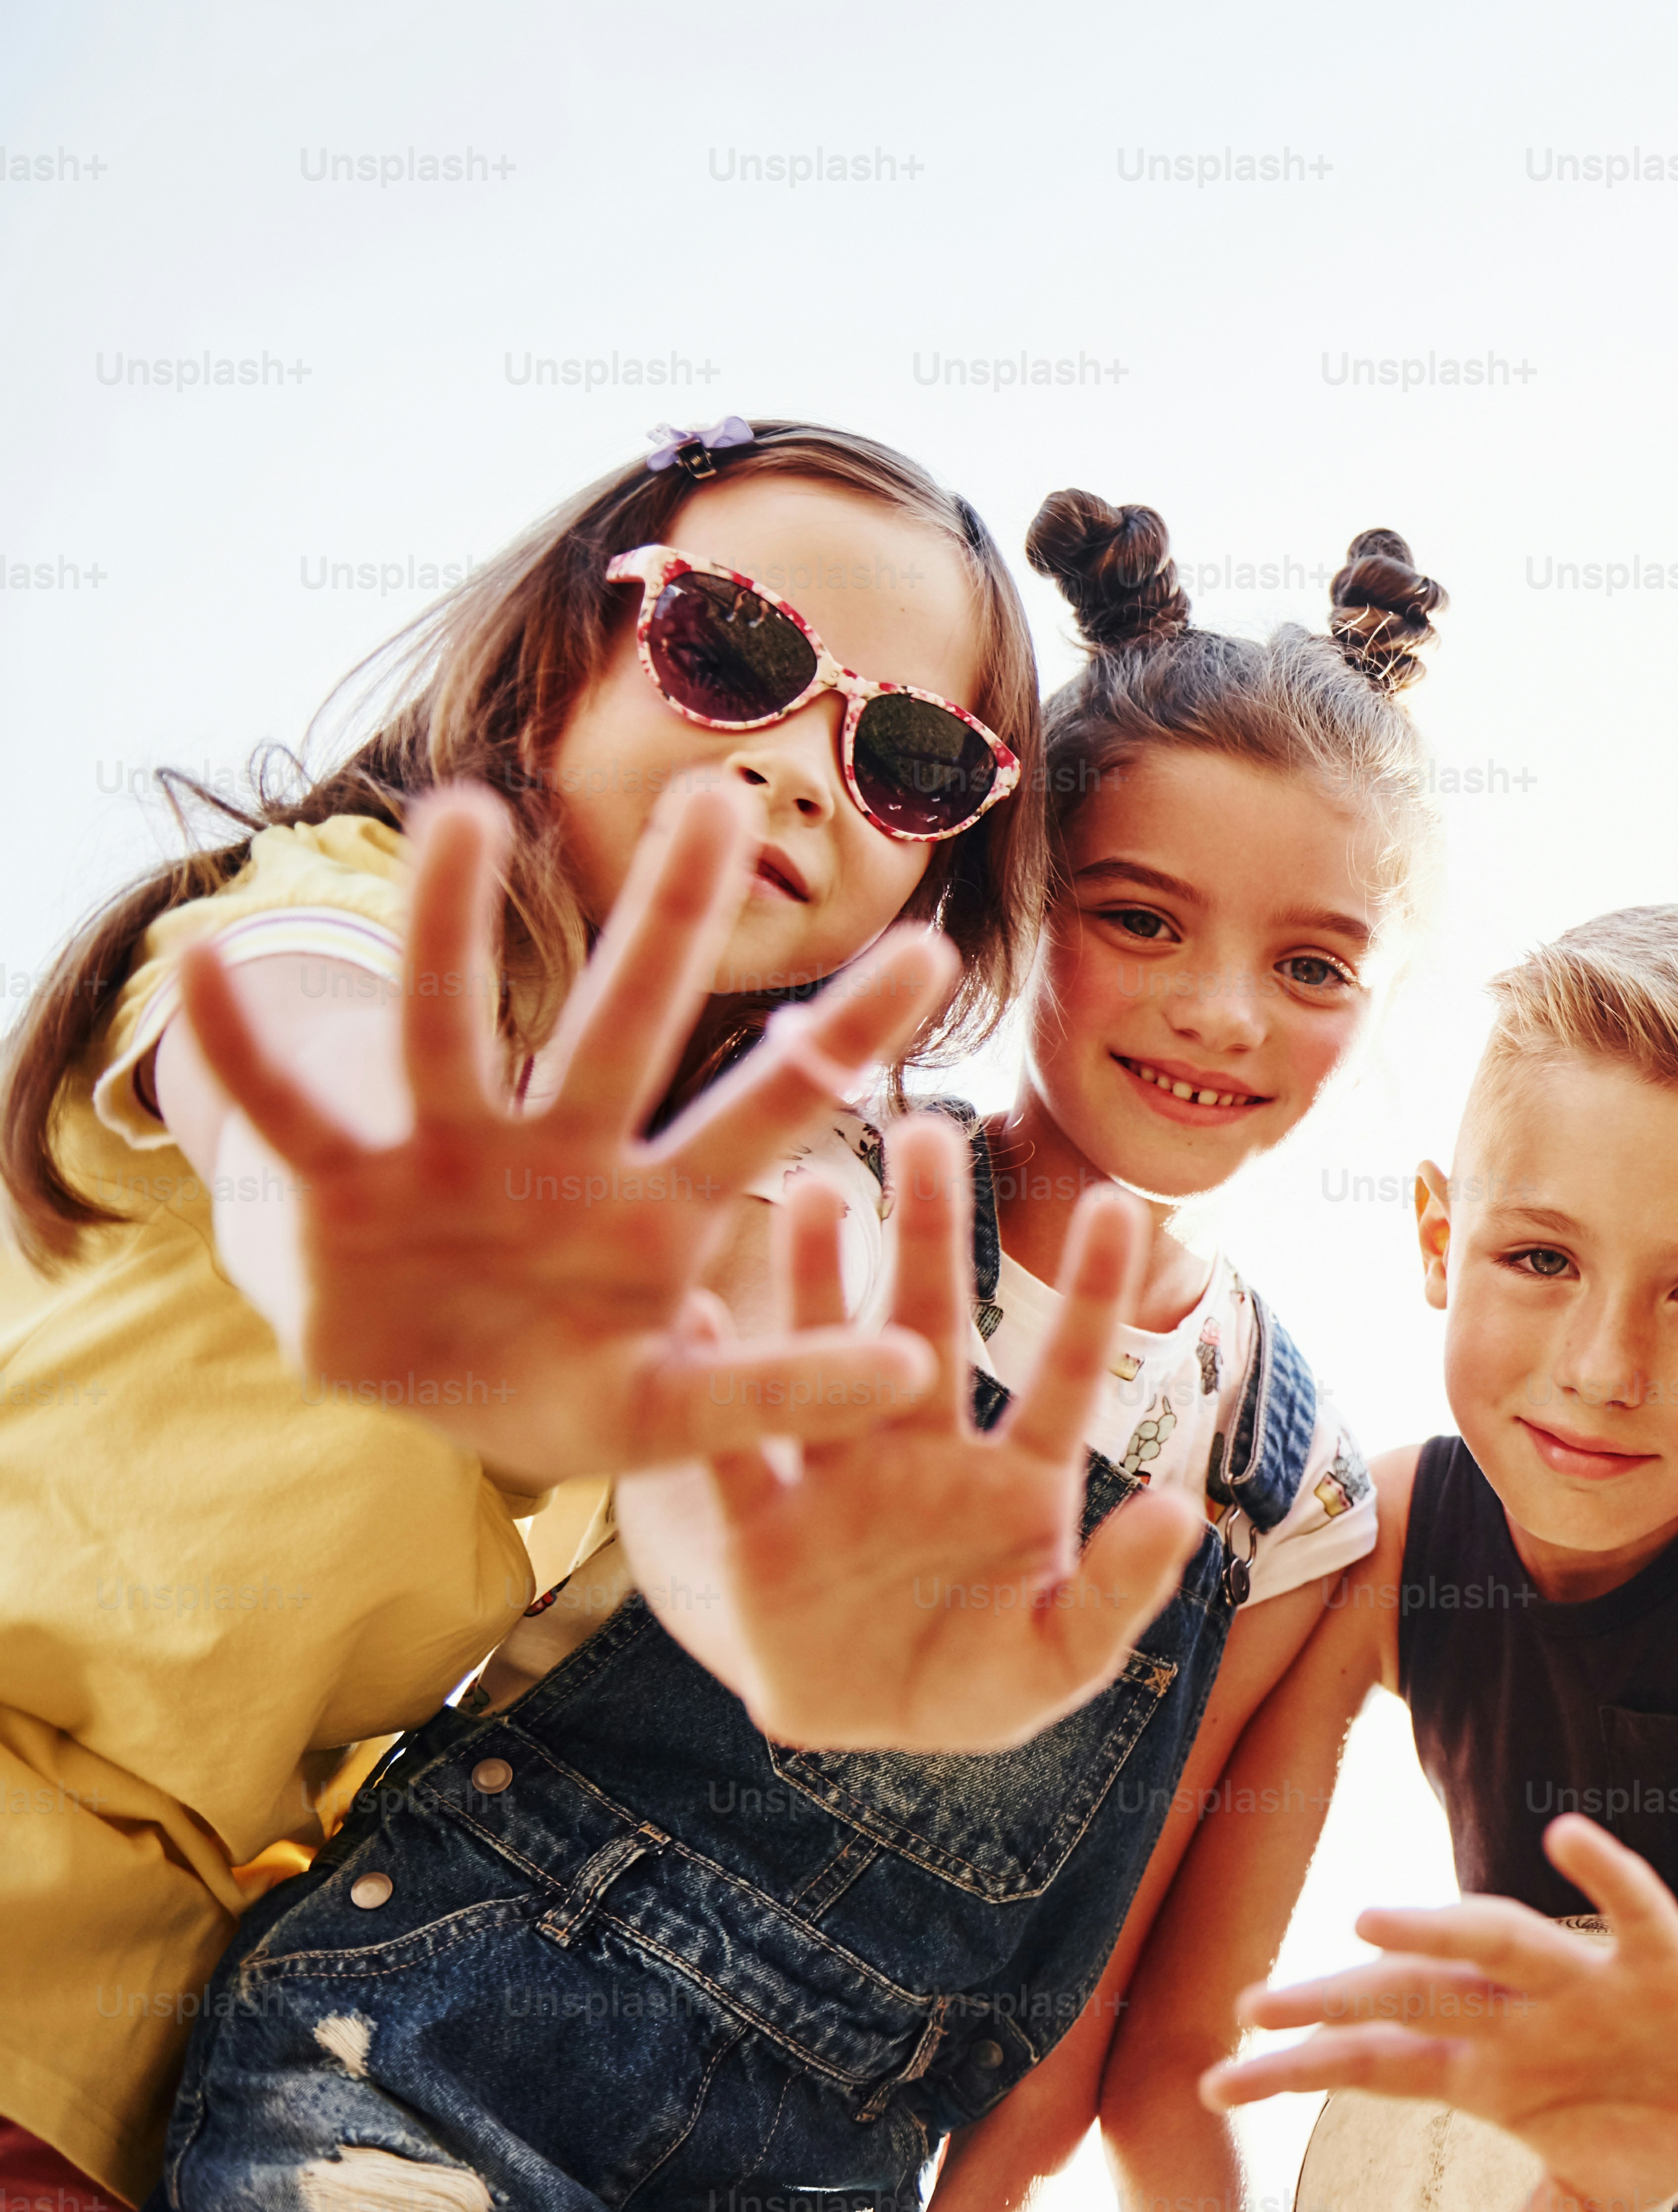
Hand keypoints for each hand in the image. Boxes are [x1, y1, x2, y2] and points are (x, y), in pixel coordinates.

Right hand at [174, 776, 952, 1485]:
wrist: (435, 1397)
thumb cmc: (570, 1386)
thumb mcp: (676, 1413)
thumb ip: (779, 1390)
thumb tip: (913, 1376)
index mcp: (660, 1202)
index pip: (779, 1101)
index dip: (850, 1033)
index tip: (936, 949)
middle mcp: (565, 1147)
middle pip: (629, 1023)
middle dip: (674, 919)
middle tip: (726, 798)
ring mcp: (451, 1154)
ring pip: (455, 1028)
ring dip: (454, 925)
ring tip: (466, 815)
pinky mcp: (347, 1185)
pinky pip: (288, 1108)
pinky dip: (245, 1045)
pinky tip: (207, 963)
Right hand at [699, 1113, 1208, 1751]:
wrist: (869, 1737)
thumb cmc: (981, 1683)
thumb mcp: (1059, 1658)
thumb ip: (1118, 1589)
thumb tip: (1181, 1513)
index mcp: (1016, 1478)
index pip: (1069, 1371)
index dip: (1093, 1294)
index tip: (1117, 1203)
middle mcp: (924, 1449)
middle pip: (932, 1326)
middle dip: (931, 1231)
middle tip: (927, 1127)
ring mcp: (839, 1478)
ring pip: (825, 1357)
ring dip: (815, 1278)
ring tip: (805, 1183)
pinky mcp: (760, 1529)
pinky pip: (732, 1450)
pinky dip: (712, 1388)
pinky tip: (688, 1312)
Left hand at [1206, 1815, 1677, 2211]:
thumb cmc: (1662, 2122)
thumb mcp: (1584, 2209)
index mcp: (1492, 2070)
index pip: (1376, 2066)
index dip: (1299, 2072)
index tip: (1212, 2086)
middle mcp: (1523, 2015)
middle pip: (1414, 1998)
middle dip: (1338, 2002)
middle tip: (1252, 2006)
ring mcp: (1590, 1983)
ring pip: (1502, 1943)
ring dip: (1439, 1928)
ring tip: (1366, 1921)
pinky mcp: (1666, 1961)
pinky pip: (1634, 1908)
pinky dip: (1605, 1873)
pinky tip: (1565, 1838)